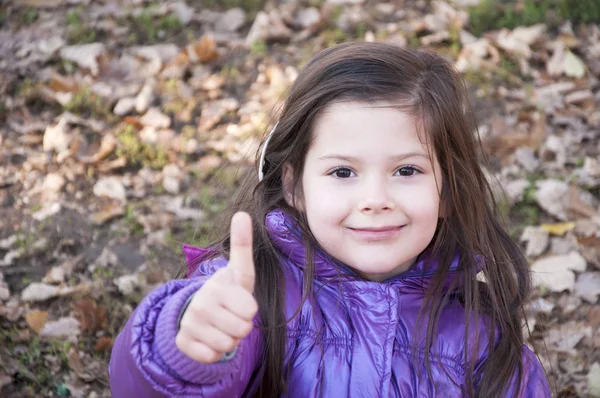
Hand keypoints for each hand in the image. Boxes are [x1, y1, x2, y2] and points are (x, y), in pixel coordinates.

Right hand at [176, 212, 257, 362]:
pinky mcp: (182, 341)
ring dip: (228, 339)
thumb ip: (242, 244)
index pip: (250, 311)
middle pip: (242, 330)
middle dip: (241, 326)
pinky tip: (208, 338)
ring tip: (220, 326)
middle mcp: (200, 302)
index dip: (249, 310)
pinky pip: (210, 357)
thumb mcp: (240, 271)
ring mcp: (189, 322)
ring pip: (227, 345)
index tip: (238, 301)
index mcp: (218, 285)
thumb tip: (241, 213)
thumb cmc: (229, 291)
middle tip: (230, 316)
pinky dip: (213, 352)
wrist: (200, 311)